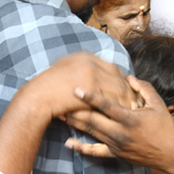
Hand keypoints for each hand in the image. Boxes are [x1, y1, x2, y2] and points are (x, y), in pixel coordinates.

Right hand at [26, 52, 142, 121]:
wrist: (37, 97)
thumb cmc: (49, 88)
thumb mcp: (66, 70)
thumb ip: (82, 70)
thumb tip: (95, 76)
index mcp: (86, 57)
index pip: (113, 68)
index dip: (122, 81)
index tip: (129, 91)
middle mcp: (91, 63)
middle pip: (118, 78)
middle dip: (129, 91)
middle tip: (136, 102)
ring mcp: (91, 76)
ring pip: (118, 89)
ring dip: (127, 100)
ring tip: (133, 111)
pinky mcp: (90, 90)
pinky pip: (111, 100)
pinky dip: (119, 108)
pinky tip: (124, 116)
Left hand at [64, 75, 173, 166]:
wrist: (170, 154)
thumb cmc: (165, 127)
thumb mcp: (158, 104)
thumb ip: (144, 88)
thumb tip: (128, 78)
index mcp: (130, 119)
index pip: (106, 105)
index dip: (90, 96)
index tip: (76, 89)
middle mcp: (120, 133)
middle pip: (93, 120)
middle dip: (75, 110)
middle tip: (60, 101)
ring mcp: (116, 145)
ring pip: (91, 133)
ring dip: (75, 124)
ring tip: (60, 115)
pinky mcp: (115, 154)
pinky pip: (95, 151)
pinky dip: (81, 147)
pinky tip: (68, 142)